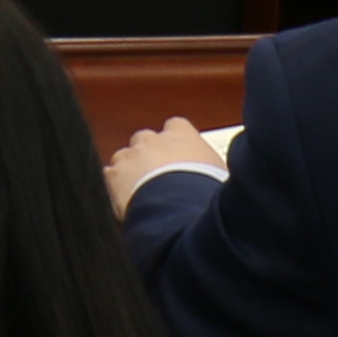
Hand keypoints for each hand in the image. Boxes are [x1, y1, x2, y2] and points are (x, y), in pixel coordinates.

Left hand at [105, 120, 222, 211]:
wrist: (179, 210)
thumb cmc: (205, 192)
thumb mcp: (222, 176)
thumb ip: (216, 168)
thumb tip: (228, 174)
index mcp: (182, 136)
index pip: (177, 126)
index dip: (176, 140)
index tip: (180, 154)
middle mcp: (153, 141)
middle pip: (146, 139)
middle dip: (149, 153)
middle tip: (158, 176)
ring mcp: (131, 156)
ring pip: (124, 155)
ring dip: (129, 169)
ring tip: (140, 191)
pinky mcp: (114, 175)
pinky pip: (110, 174)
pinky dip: (114, 185)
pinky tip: (123, 199)